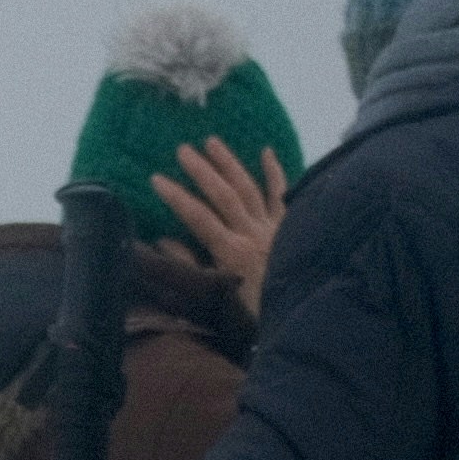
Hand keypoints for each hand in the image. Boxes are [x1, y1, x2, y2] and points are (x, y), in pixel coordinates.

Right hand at [150, 138, 286, 318]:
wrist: (301, 317)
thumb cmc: (253, 316)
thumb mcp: (217, 298)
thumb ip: (191, 268)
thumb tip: (164, 242)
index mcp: (231, 252)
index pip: (198, 217)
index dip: (177, 197)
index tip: (157, 179)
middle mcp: (253, 233)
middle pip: (224, 195)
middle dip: (202, 171)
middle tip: (183, 150)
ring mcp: (272, 227)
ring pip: (250, 188)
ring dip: (230, 163)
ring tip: (212, 142)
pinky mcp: (288, 227)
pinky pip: (282, 195)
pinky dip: (275, 173)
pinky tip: (266, 152)